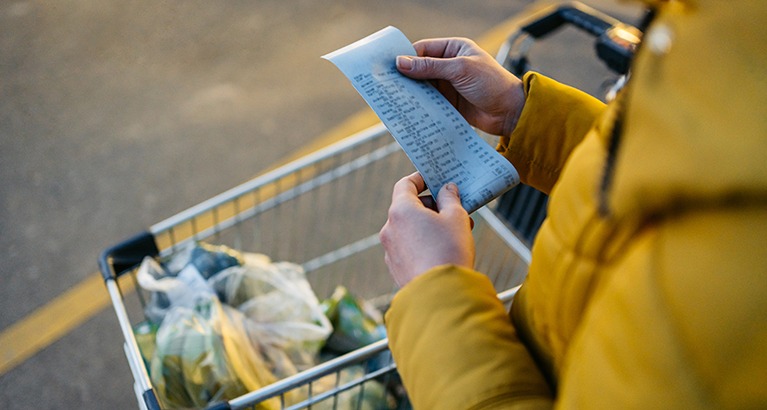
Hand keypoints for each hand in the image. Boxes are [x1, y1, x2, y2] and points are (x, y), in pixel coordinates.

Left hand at [379, 173, 474, 286]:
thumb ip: (450, 199)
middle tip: (454, 210)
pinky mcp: (395, 268)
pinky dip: (423, 243)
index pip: (405, 184)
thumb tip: (447, 190)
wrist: (440, 296)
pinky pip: (409, 248)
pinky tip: (443, 251)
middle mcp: (390, 228)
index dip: (421, 179)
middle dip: (432, 206)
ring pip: (410, 229)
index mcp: (401, 211)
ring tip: (455, 233)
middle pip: (408, 207)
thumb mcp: (456, 218)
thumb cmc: (448, 251)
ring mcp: (390, 250)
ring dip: (429, 226)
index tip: (434, 179)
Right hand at [397, 37, 525, 136]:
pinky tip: (409, 109)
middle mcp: (450, 65)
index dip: (407, 57)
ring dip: (412, 93)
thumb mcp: (460, 70)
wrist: (510, 112)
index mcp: (454, 49)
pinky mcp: (449, 103)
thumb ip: (430, 67)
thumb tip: (401, 63)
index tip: (390, 67)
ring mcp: (449, 85)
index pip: (423, 49)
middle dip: (406, 77)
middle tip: (387, 84)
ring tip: (394, 98)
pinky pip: (430, 102)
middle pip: (420, 69)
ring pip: (423, 87)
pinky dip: (420, 105)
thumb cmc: (492, 84)